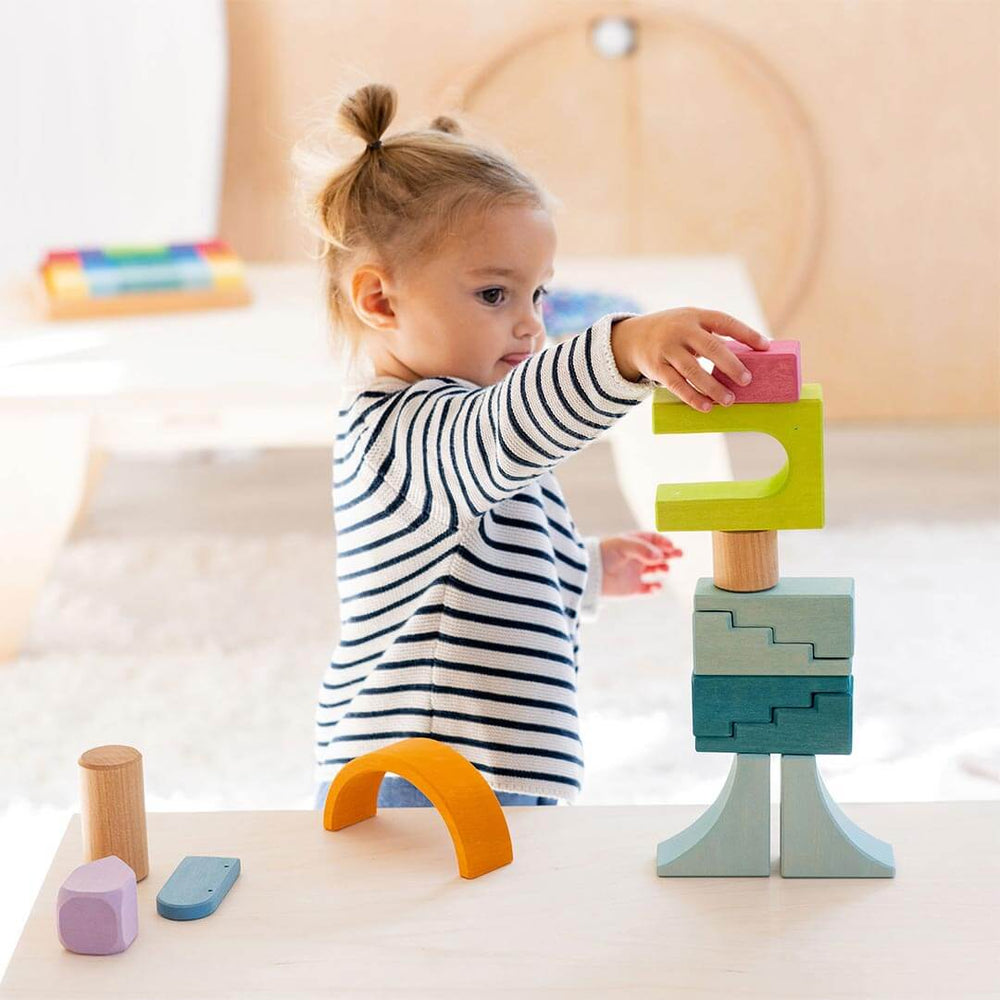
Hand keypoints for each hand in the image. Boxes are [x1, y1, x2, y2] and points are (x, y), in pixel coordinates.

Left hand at [599, 531, 683, 596]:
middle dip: (670, 553)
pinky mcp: (633, 587)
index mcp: (633, 543)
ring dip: (664, 568)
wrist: (589, 574)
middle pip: (659, 553)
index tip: (671, 546)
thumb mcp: (623, 545)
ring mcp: (635, 572)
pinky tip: (656, 586)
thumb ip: (642, 549)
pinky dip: (656, 588)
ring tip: (664, 569)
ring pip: (657, 569)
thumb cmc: (603, 554)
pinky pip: (649, 589)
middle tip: (679, 554)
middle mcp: (636, 557)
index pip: (653, 539)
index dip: (663, 541)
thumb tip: (660, 556)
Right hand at [610, 308, 770, 411]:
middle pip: (710, 347)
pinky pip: (676, 384)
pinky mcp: (656, 367)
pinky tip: (706, 406)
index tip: (765, 346)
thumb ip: (713, 336)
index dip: (746, 333)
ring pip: (693, 370)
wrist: (633, 337)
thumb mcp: (691, 324)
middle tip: (747, 380)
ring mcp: (667, 349)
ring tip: (729, 400)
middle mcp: (681, 330)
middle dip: (731, 365)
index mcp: (695, 316)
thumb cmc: (673, 333)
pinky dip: (692, 396)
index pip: (724, 321)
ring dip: (713, 387)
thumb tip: (750, 356)